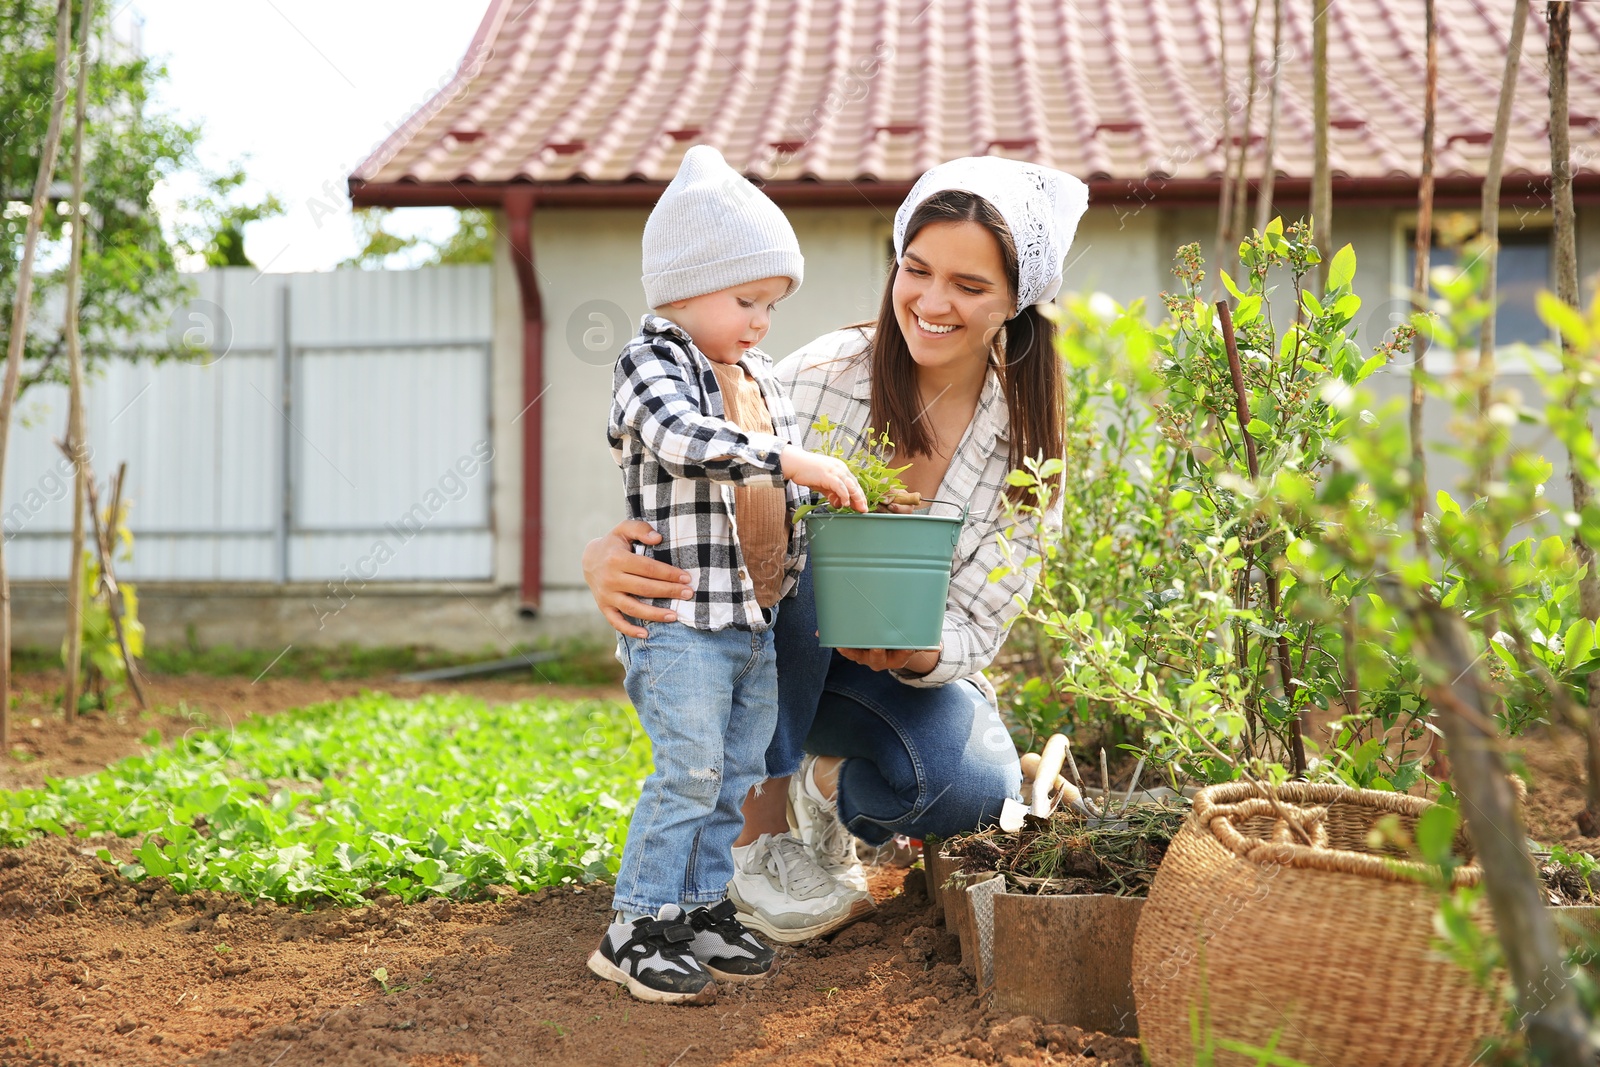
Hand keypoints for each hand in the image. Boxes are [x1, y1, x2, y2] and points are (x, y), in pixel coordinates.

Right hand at [581, 519, 692, 637]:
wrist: (589, 559)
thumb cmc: (615, 543)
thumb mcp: (624, 529)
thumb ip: (641, 529)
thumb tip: (658, 538)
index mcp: (617, 558)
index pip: (648, 568)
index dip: (668, 574)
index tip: (686, 578)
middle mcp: (610, 578)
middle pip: (644, 588)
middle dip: (669, 592)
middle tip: (689, 594)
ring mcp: (606, 595)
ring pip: (633, 607)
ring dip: (655, 614)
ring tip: (675, 616)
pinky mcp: (603, 607)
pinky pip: (616, 622)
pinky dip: (629, 630)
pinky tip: (646, 634)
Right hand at [781, 446, 867, 512]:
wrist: (795, 463)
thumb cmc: (807, 472)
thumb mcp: (822, 484)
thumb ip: (831, 493)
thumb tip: (839, 504)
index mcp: (840, 468)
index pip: (853, 483)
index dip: (859, 495)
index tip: (861, 505)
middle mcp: (840, 468)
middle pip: (855, 484)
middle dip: (860, 498)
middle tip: (864, 510)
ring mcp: (835, 470)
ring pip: (851, 485)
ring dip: (856, 498)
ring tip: (858, 508)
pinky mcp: (828, 475)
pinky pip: (840, 487)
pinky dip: (844, 495)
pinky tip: (845, 503)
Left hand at [835, 646, 940, 673]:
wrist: (890, 648)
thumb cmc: (904, 642)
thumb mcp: (916, 643)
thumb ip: (926, 643)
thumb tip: (938, 647)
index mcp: (896, 659)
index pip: (901, 656)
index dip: (903, 652)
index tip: (906, 647)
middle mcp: (879, 660)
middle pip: (876, 658)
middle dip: (876, 652)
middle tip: (876, 646)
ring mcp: (864, 656)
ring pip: (855, 655)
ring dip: (848, 650)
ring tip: (842, 645)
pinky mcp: (853, 649)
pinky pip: (843, 647)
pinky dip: (834, 641)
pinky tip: (823, 635)